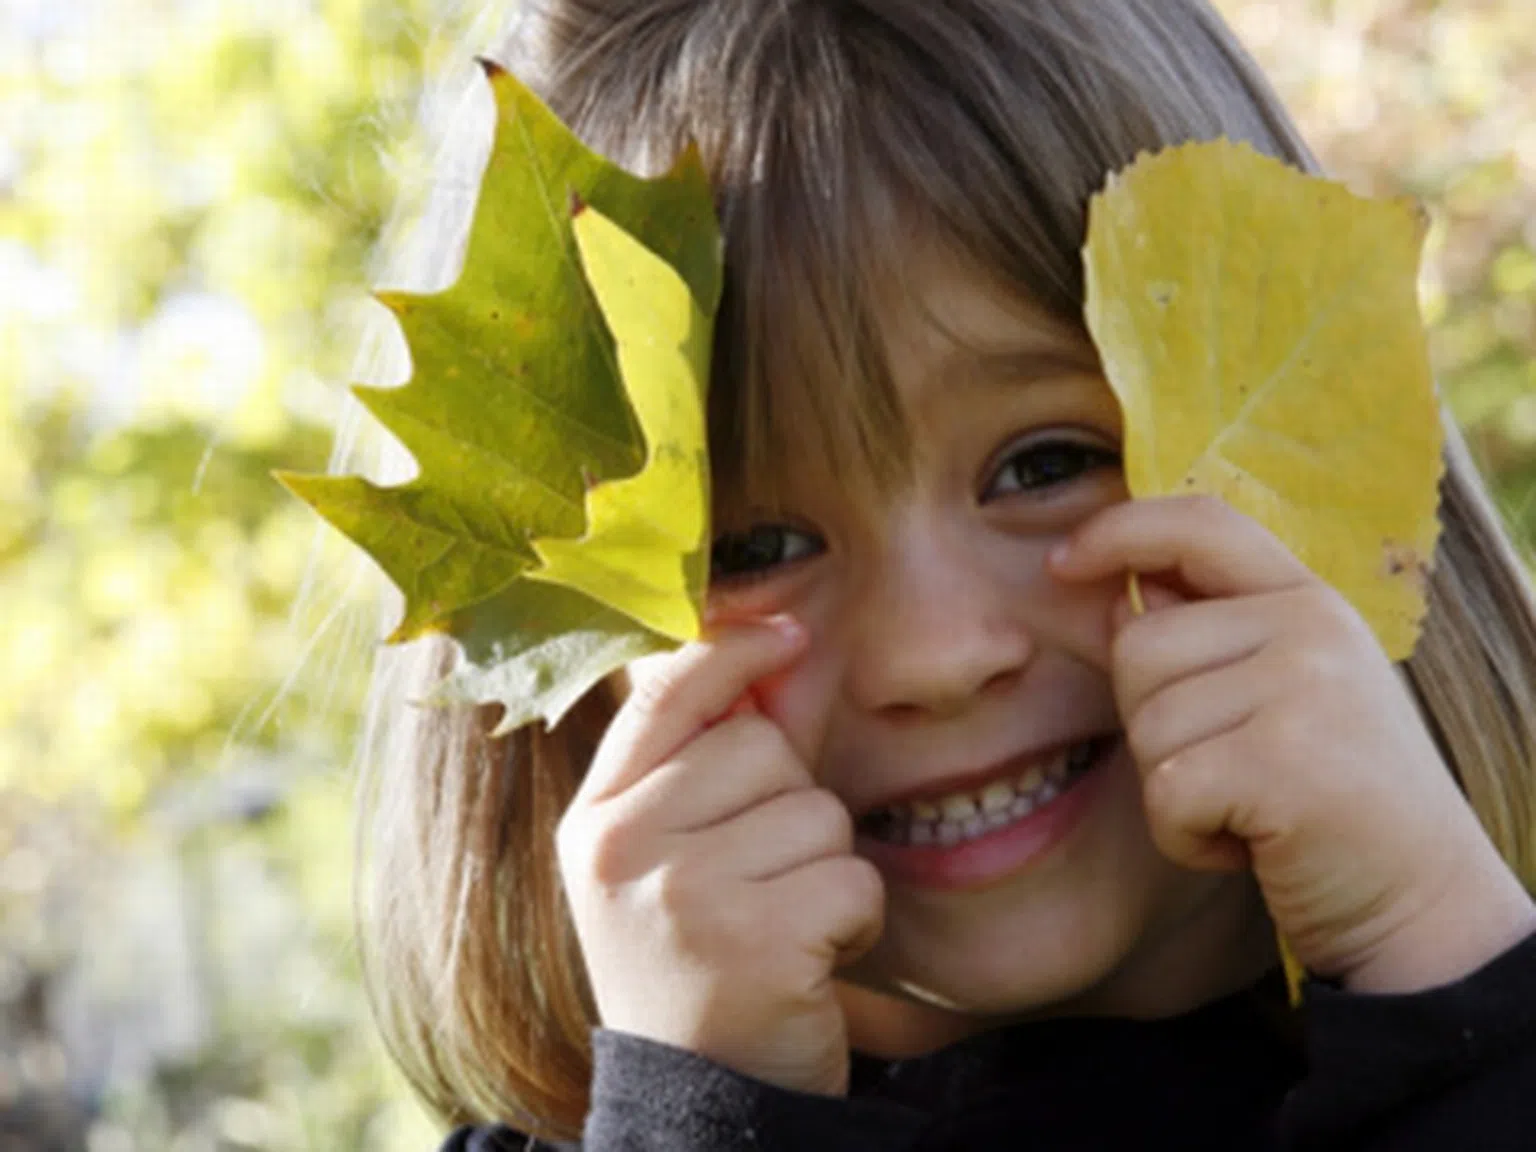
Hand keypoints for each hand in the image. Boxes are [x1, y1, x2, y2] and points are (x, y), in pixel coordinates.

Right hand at [556, 617, 882, 1094]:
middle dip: (790, 804)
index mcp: (595, 820)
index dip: (733, 652)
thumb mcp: (669, 859)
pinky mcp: (755, 942)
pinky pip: (853, 877)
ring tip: (782, 923)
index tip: (790, 633)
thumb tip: (782, 646)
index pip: (665, 693)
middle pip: (761, 747)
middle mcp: (623, 848)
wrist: (701, 1101)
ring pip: (818, 811)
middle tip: (762, 880)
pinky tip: (811, 960)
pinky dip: (855, 919)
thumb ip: (711, 759)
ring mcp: (683, 895)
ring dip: (825, 866)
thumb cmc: (697, 960)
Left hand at [1051, 495, 1535, 992]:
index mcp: (1308, 599)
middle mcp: (1312, 627)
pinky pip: (1165, 789)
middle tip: (1229, 771)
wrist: (1420, 902)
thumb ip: (1209, 632)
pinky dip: (1183, 836)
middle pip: (1137, 646)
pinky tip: (1245, 845)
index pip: (1199, 522)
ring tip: (1246, 808)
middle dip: (1152, 724)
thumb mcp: (1281, 693)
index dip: (1117, 529)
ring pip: (1145, 725)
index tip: (1061, 562)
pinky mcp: (1284, 760)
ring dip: (1171, 790)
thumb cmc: (1329, 798)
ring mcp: (1303, 688)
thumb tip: (1122, 588)